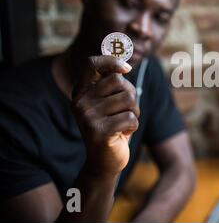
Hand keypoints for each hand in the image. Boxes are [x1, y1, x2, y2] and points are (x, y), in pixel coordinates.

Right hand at [71, 55, 139, 176]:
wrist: (104, 162)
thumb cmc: (112, 126)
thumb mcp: (109, 102)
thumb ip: (112, 83)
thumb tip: (124, 65)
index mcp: (81, 92)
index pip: (91, 63)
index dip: (111, 60)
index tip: (127, 68)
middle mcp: (80, 102)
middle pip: (119, 82)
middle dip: (131, 95)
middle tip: (126, 111)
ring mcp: (87, 117)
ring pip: (129, 99)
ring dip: (135, 112)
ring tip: (124, 123)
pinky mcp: (98, 132)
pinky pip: (131, 118)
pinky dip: (134, 126)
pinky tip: (123, 134)